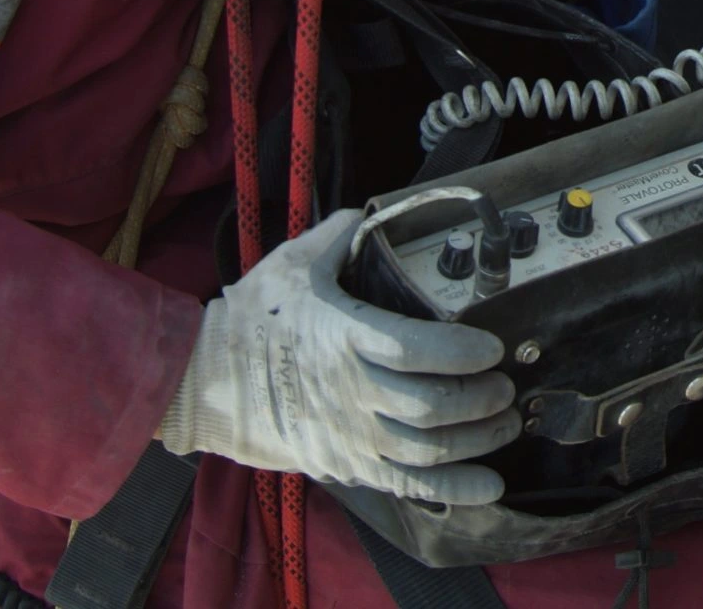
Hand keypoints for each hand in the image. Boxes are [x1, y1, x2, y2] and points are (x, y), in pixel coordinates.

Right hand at [155, 212, 518, 504]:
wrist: (198, 384)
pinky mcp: (344, 464)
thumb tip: (365, 215)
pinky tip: (488, 483)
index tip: (491, 347)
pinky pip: (406, 484)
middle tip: (505, 386)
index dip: (460, 351)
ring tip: (504, 423)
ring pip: (425, 449)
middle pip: (430, 404)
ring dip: (476, 439)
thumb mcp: (288, 265)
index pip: (414, 348)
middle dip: (480, 398)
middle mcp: (350, 390)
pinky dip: (453, 487)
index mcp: (342, 336)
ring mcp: (347, 434)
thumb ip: (335, 237)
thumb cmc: (246, 321)